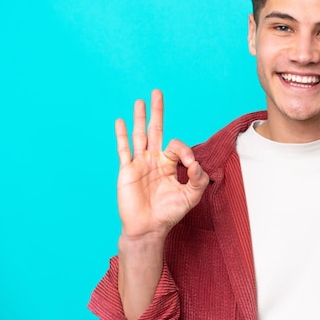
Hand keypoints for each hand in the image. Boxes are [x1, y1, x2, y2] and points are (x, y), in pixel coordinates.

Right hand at [115, 89, 209, 240]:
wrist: (149, 227)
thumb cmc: (169, 213)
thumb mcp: (192, 196)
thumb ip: (199, 179)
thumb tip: (196, 163)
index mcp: (169, 164)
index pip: (177, 146)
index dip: (185, 151)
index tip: (191, 164)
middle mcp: (153, 160)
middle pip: (155, 130)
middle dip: (157, 112)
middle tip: (158, 92)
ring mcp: (139, 163)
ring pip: (139, 135)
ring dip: (140, 117)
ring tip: (140, 101)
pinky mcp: (127, 170)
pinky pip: (124, 149)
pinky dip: (122, 135)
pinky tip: (120, 121)